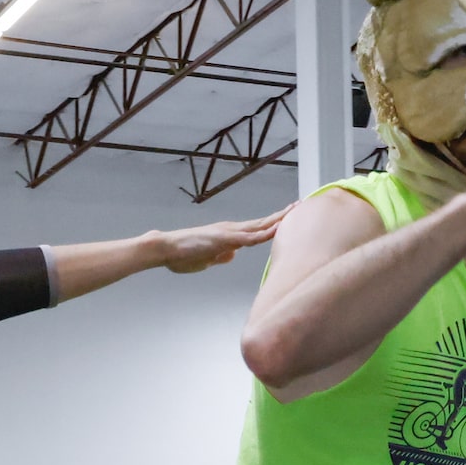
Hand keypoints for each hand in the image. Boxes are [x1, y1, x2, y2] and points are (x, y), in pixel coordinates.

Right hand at [152, 209, 287, 273]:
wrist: (166, 248)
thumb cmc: (183, 255)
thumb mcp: (207, 259)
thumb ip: (221, 256)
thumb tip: (232, 255)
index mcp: (229, 235)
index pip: (256, 229)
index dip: (274, 224)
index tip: (288, 217)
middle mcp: (231, 230)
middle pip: (262, 223)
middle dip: (282, 215)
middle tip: (299, 205)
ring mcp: (228, 233)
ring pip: (259, 226)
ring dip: (277, 219)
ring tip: (294, 210)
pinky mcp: (223, 239)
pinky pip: (248, 238)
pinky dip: (264, 234)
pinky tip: (277, 230)